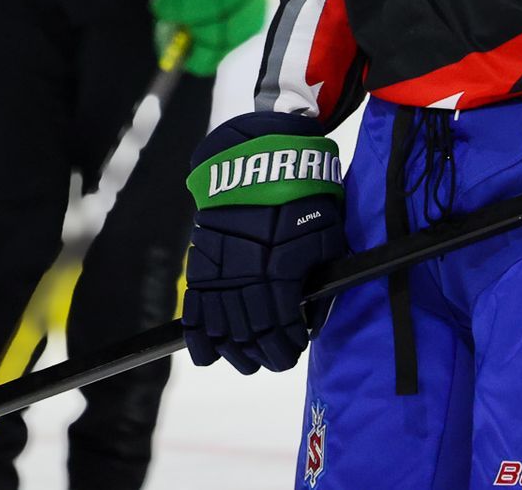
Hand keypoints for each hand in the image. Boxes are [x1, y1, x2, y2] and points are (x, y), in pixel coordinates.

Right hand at [182, 111, 345, 372]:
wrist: (259, 162)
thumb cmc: (302, 197)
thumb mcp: (326, 235)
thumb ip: (321, 279)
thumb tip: (315, 320)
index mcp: (280, 274)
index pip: (283, 328)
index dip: (289, 346)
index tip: (294, 350)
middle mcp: (247, 279)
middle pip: (252, 334)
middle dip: (265, 355)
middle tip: (274, 360)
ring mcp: (219, 273)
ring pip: (223, 328)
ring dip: (235, 351)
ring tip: (246, 361)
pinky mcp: (201, 266)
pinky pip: (195, 310)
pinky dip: (198, 337)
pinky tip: (206, 354)